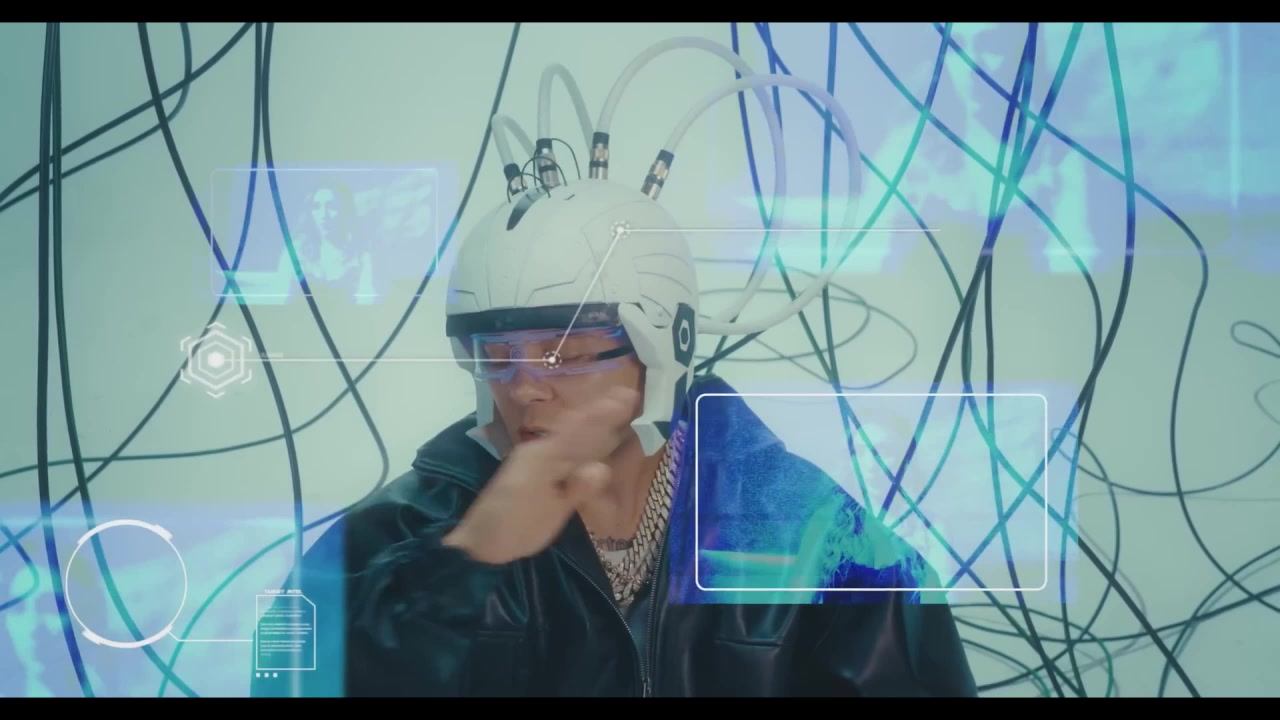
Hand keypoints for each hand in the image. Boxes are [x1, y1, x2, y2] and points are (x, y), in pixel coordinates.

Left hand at [442, 387, 640, 564]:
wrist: (480, 541)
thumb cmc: (513, 528)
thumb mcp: (546, 514)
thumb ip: (573, 491)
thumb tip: (600, 468)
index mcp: (543, 458)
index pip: (579, 430)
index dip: (602, 413)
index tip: (625, 396)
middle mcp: (541, 453)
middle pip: (577, 429)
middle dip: (601, 413)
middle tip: (628, 395)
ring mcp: (538, 462)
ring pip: (572, 438)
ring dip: (593, 424)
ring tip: (614, 409)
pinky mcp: (537, 473)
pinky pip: (565, 451)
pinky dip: (582, 442)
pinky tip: (590, 440)